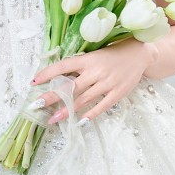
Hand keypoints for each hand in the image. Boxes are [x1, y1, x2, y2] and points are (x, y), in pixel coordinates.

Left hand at [33, 39, 154, 125]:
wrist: (140, 53)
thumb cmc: (113, 54)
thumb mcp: (95, 55)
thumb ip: (80, 65)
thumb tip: (59, 77)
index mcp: (88, 59)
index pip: (63, 66)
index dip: (48, 74)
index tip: (34, 82)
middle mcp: (96, 71)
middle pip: (70, 87)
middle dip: (52, 96)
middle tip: (37, 105)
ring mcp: (107, 83)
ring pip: (83, 99)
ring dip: (67, 110)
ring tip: (53, 119)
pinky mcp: (117, 93)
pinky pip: (101, 106)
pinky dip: (89, 115)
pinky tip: (78, 121)